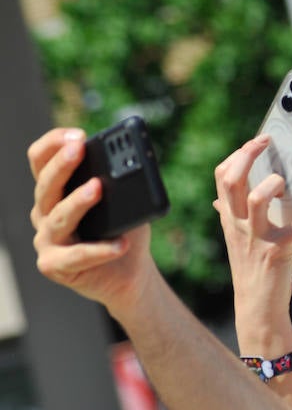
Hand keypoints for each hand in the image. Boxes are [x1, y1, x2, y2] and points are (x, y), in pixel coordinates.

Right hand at [29, 127, 156, 318]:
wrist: (131, 275)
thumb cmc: (124, 232)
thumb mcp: (125, 201)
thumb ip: (121, 182)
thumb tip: (133, 163)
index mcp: (56, 192)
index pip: (41, 160)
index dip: (53, 143)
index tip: (78, 135)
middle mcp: (44, 213)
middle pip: (45, 185)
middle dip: (62, 164)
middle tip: (79, 149)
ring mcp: (46, 240)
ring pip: (58, 217)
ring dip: (77, 201)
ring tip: (97, 188)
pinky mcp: (54, 265)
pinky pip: (76, 256)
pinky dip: (100, 250)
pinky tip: (120, 244)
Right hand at [213, 136, 291, 345]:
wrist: (257, 306)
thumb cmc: (252, 267)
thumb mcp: (237, 239)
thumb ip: (231, 217)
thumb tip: (221, 201)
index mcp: (230, 217)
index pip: (222, 176)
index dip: (238, 154)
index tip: (257, 142)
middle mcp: (239, 224)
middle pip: (232, 179)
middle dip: (249, 155)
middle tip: (268, 144)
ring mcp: (256, 238)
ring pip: (256, 199)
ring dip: (273, 185)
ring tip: (285, 186)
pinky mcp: (278, 252)